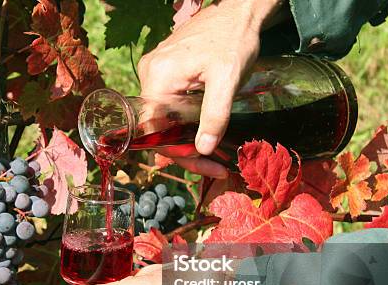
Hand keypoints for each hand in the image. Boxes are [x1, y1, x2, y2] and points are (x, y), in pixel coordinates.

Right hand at [138, 0, 283, 177]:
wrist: (238, 11)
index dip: (179, 154)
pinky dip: (184, 120)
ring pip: (164, 118)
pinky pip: (168, 104)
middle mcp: (148, 75)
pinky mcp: (164, 70)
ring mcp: (154, 71)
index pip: (156, 131)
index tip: (209, 166)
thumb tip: (203, 149)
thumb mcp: (228, 80)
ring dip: (185, 136)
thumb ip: (215, 115)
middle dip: (186, 149)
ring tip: (212, 151)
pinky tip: (202, 130)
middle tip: (215, 164)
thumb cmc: (234, 39)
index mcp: (158, 78)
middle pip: (159, 128)